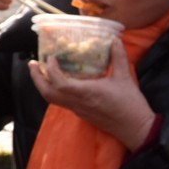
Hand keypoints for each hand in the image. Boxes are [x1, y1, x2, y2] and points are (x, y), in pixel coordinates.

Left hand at [28, 37, 156, 148]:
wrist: (135, 128)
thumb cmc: (130, 104)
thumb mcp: (125, 78)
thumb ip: (118, 58)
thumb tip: (115, 40)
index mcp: (87, 93)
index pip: (59, 83)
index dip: (51, 70)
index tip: (50, 58)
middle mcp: (78, 103)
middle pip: (47, 93)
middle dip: (36, 78)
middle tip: (32, 64)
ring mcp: (78, 110)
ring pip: (52, 99)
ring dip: (42, 85)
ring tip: (40, 71)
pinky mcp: (80, 113)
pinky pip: (60, 102)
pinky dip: (53, 91)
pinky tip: (58, 81)